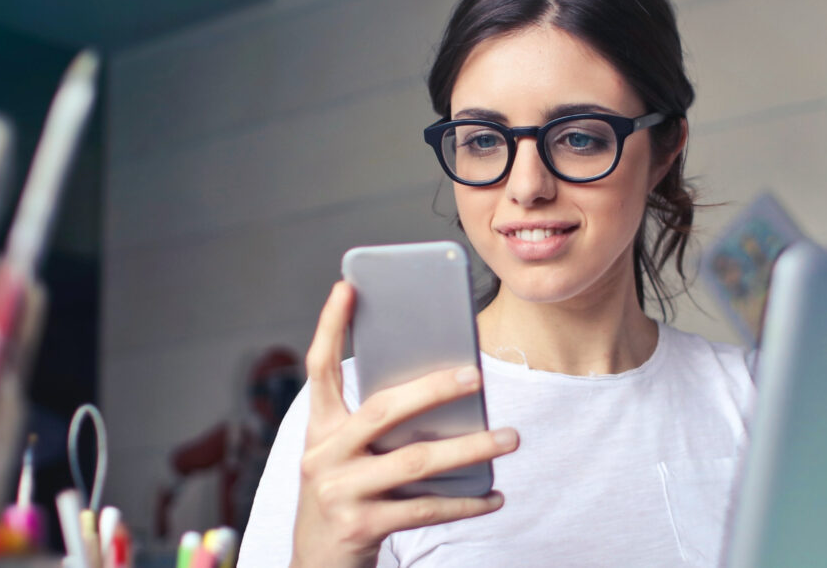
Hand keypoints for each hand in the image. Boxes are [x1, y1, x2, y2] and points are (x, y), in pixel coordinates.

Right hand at [290, 282, 517, 567]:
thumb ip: (378, 426)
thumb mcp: (347, 457)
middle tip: (476, 375)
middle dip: (432, 389)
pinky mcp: (360, 527)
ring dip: (469, 449)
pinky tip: (495, 496)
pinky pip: (426, 509)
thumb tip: (446, 393)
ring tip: (510, 437)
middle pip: (382, 409)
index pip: (320, 368)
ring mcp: (339, 492)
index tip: (347, 286)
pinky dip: (466, 503)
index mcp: (319, 429)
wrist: (316, 567)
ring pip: (415, 460)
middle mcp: (322, 456)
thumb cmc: (344, 496)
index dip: (330, 325)